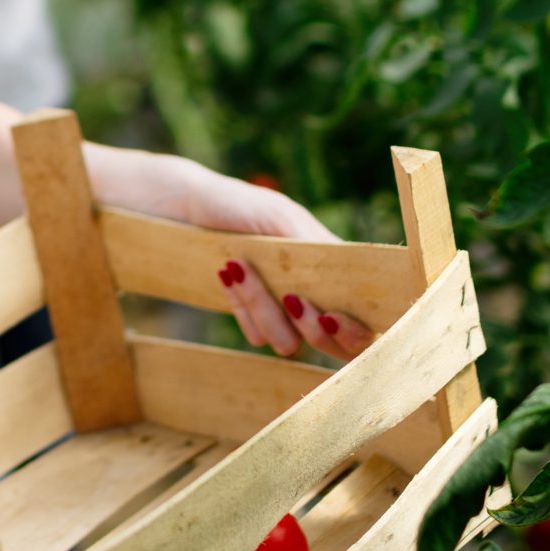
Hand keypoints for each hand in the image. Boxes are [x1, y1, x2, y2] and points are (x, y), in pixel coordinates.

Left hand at [134, 159, 377, 362]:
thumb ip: (312, 243)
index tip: (328, 315)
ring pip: (287, 343)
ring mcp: (284, 314)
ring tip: (237, 265)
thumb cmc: (239, 205)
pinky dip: (241, 308)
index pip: (364, 320)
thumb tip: (345, 268)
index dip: (353, 330)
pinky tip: (226, 276)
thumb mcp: (279, 216)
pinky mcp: (254, 321)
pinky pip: (255, 337)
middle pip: (331, 345)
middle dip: (310, 328)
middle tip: (289, 297)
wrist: (185, 208)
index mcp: (336, 271)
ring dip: (262, 307)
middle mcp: (317, 298)